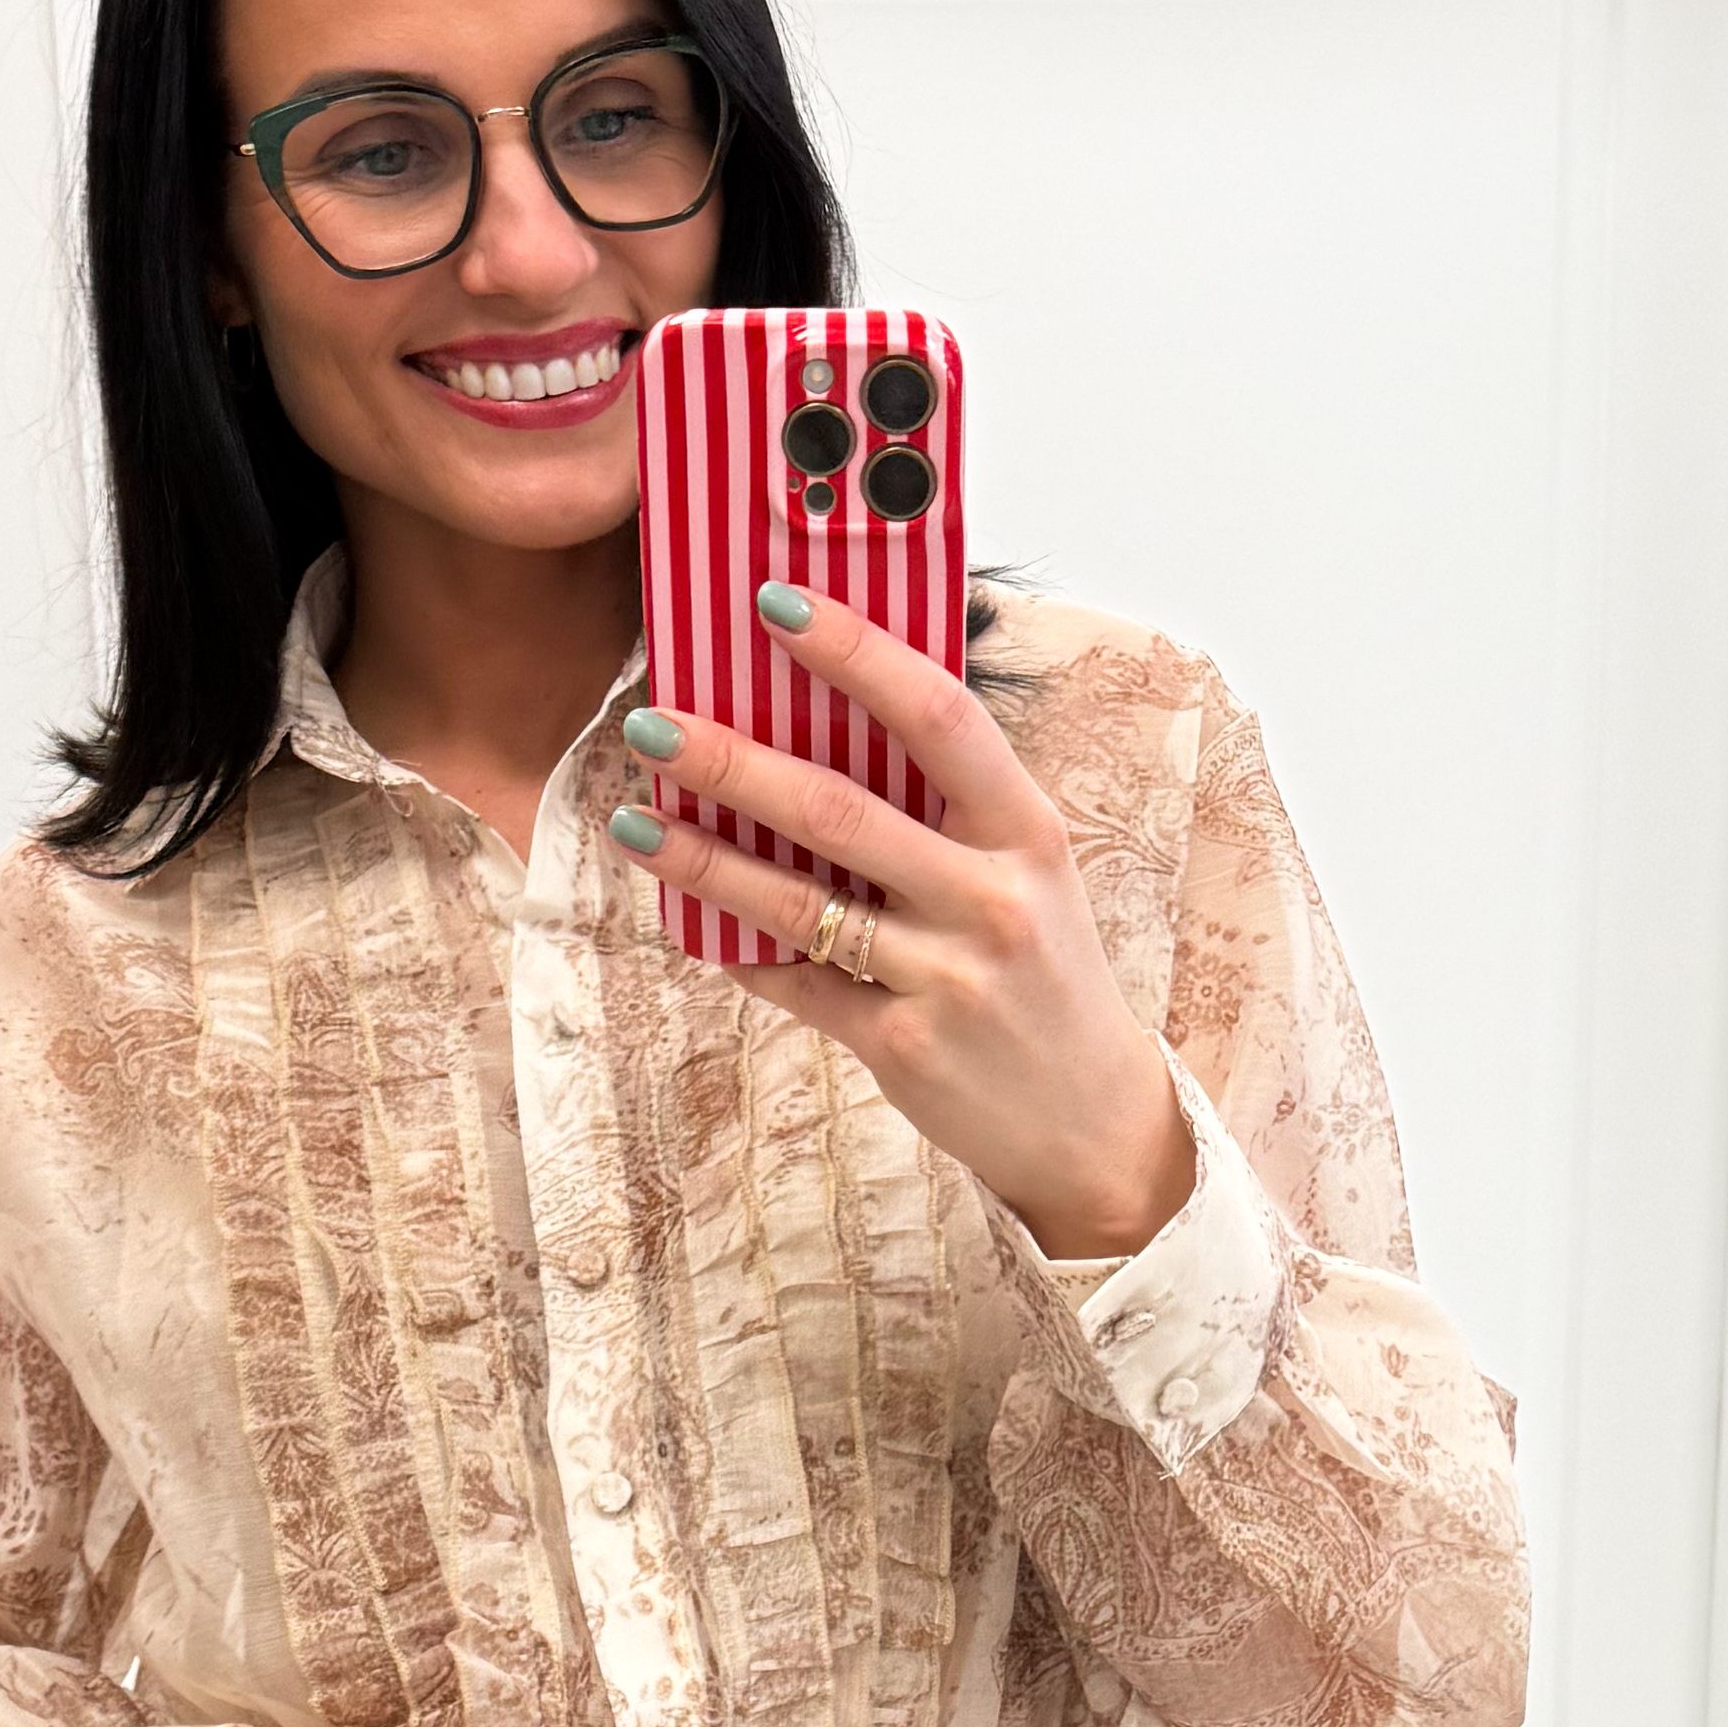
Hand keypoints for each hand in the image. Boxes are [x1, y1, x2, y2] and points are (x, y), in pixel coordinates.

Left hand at [610, 594, 1196, 1262]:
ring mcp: (944, 977)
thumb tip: (822, 728)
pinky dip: (739, 949)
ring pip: (797, 902)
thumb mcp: (1028, 874)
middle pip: (839, 810)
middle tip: (654, 722)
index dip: (856, 652)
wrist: (1092, 1122)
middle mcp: (989, 898)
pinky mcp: (900, 1046)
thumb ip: (948, 809)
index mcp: (1026, 832)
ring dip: (702, 858)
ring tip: (635, 820)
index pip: (938, 716)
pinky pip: (796, 983)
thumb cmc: (1044, 975)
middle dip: (732, 762)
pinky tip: (693, 921)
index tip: (776, 604)